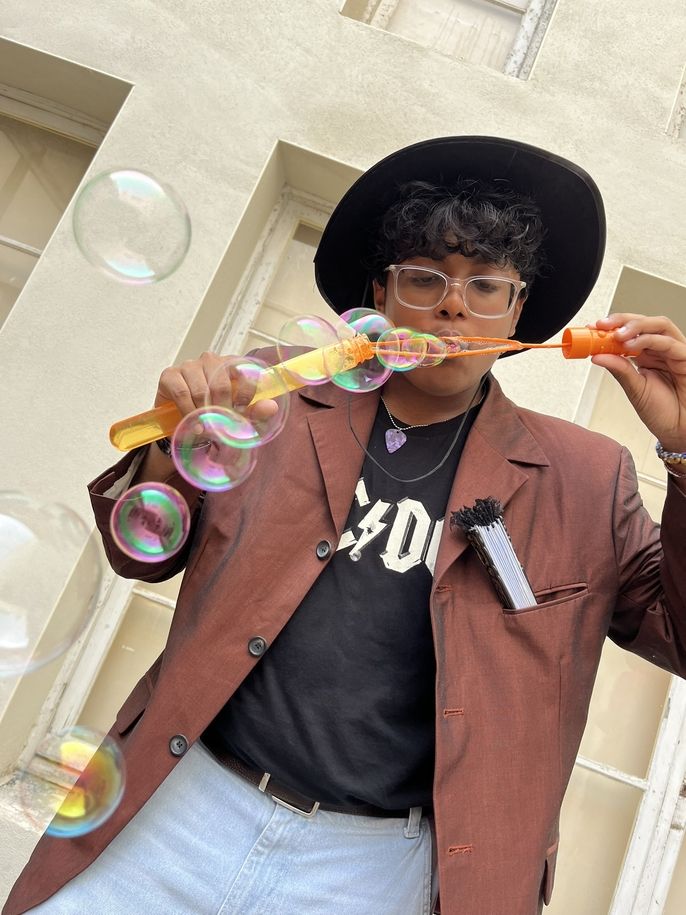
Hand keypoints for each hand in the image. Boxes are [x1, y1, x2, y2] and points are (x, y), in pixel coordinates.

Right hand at [154, 352, 277, 422]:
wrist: (185, 423)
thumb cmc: (216, 414)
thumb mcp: (239, 416)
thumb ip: (256, 412)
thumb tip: (272, 407)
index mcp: (232, 364)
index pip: (245, 371)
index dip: (246, 395)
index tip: (242, 412)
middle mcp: (211, 360)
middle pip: (221, 385)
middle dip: (223, 411)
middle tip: (222, 427)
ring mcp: (189, 365)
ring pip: (201, 390)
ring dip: (204, 414)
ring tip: (206, 428)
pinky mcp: (170, 374)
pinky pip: (182, 393)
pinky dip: (188, 412)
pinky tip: (192, 423)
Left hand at [591, 314, 685, 452]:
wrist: (679, 430)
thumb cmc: (663, 412)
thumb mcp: (634, 389)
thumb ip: (619, 369)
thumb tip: (597, 355)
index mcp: (647, 355)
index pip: (630, 332)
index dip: (612, 327)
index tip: (593, 328)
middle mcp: (661, 350)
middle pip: (644, 322)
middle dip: (622, 320)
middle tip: (603, 326)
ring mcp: (675, 352)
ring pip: (659, 326)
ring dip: (636, 326)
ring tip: (617, 335)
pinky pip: (669, 343)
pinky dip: (649, 340)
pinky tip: (632, 345)